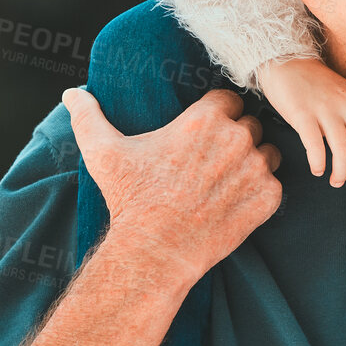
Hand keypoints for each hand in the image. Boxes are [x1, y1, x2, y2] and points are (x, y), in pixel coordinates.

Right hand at [62, 87, 282, 284]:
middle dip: (238, 137)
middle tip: (215, 162)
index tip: (206, 133)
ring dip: (255, 162)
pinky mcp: (268, 196)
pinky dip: (261, 192)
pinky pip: (275, 184)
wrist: (154, 251)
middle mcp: (237, 137)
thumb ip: (89, 117)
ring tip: (228, 182)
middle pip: (251, 124)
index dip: (219, 115)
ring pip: (268, 152)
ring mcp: (256, 167)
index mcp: (206, 118)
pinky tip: (236, 202)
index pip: (229, 100)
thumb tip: (71, 93)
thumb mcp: (104, 153)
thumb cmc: (130, 200)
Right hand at [257, 56, 345, 187]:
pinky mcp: (302, 115)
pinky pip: (314, 146)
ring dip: (342, 171)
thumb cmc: (313, 84)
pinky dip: (318, 163)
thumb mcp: (340, 101)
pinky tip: (317, 170)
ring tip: (337, 181)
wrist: (284, 60)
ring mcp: (325, 109)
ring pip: (343, 147)